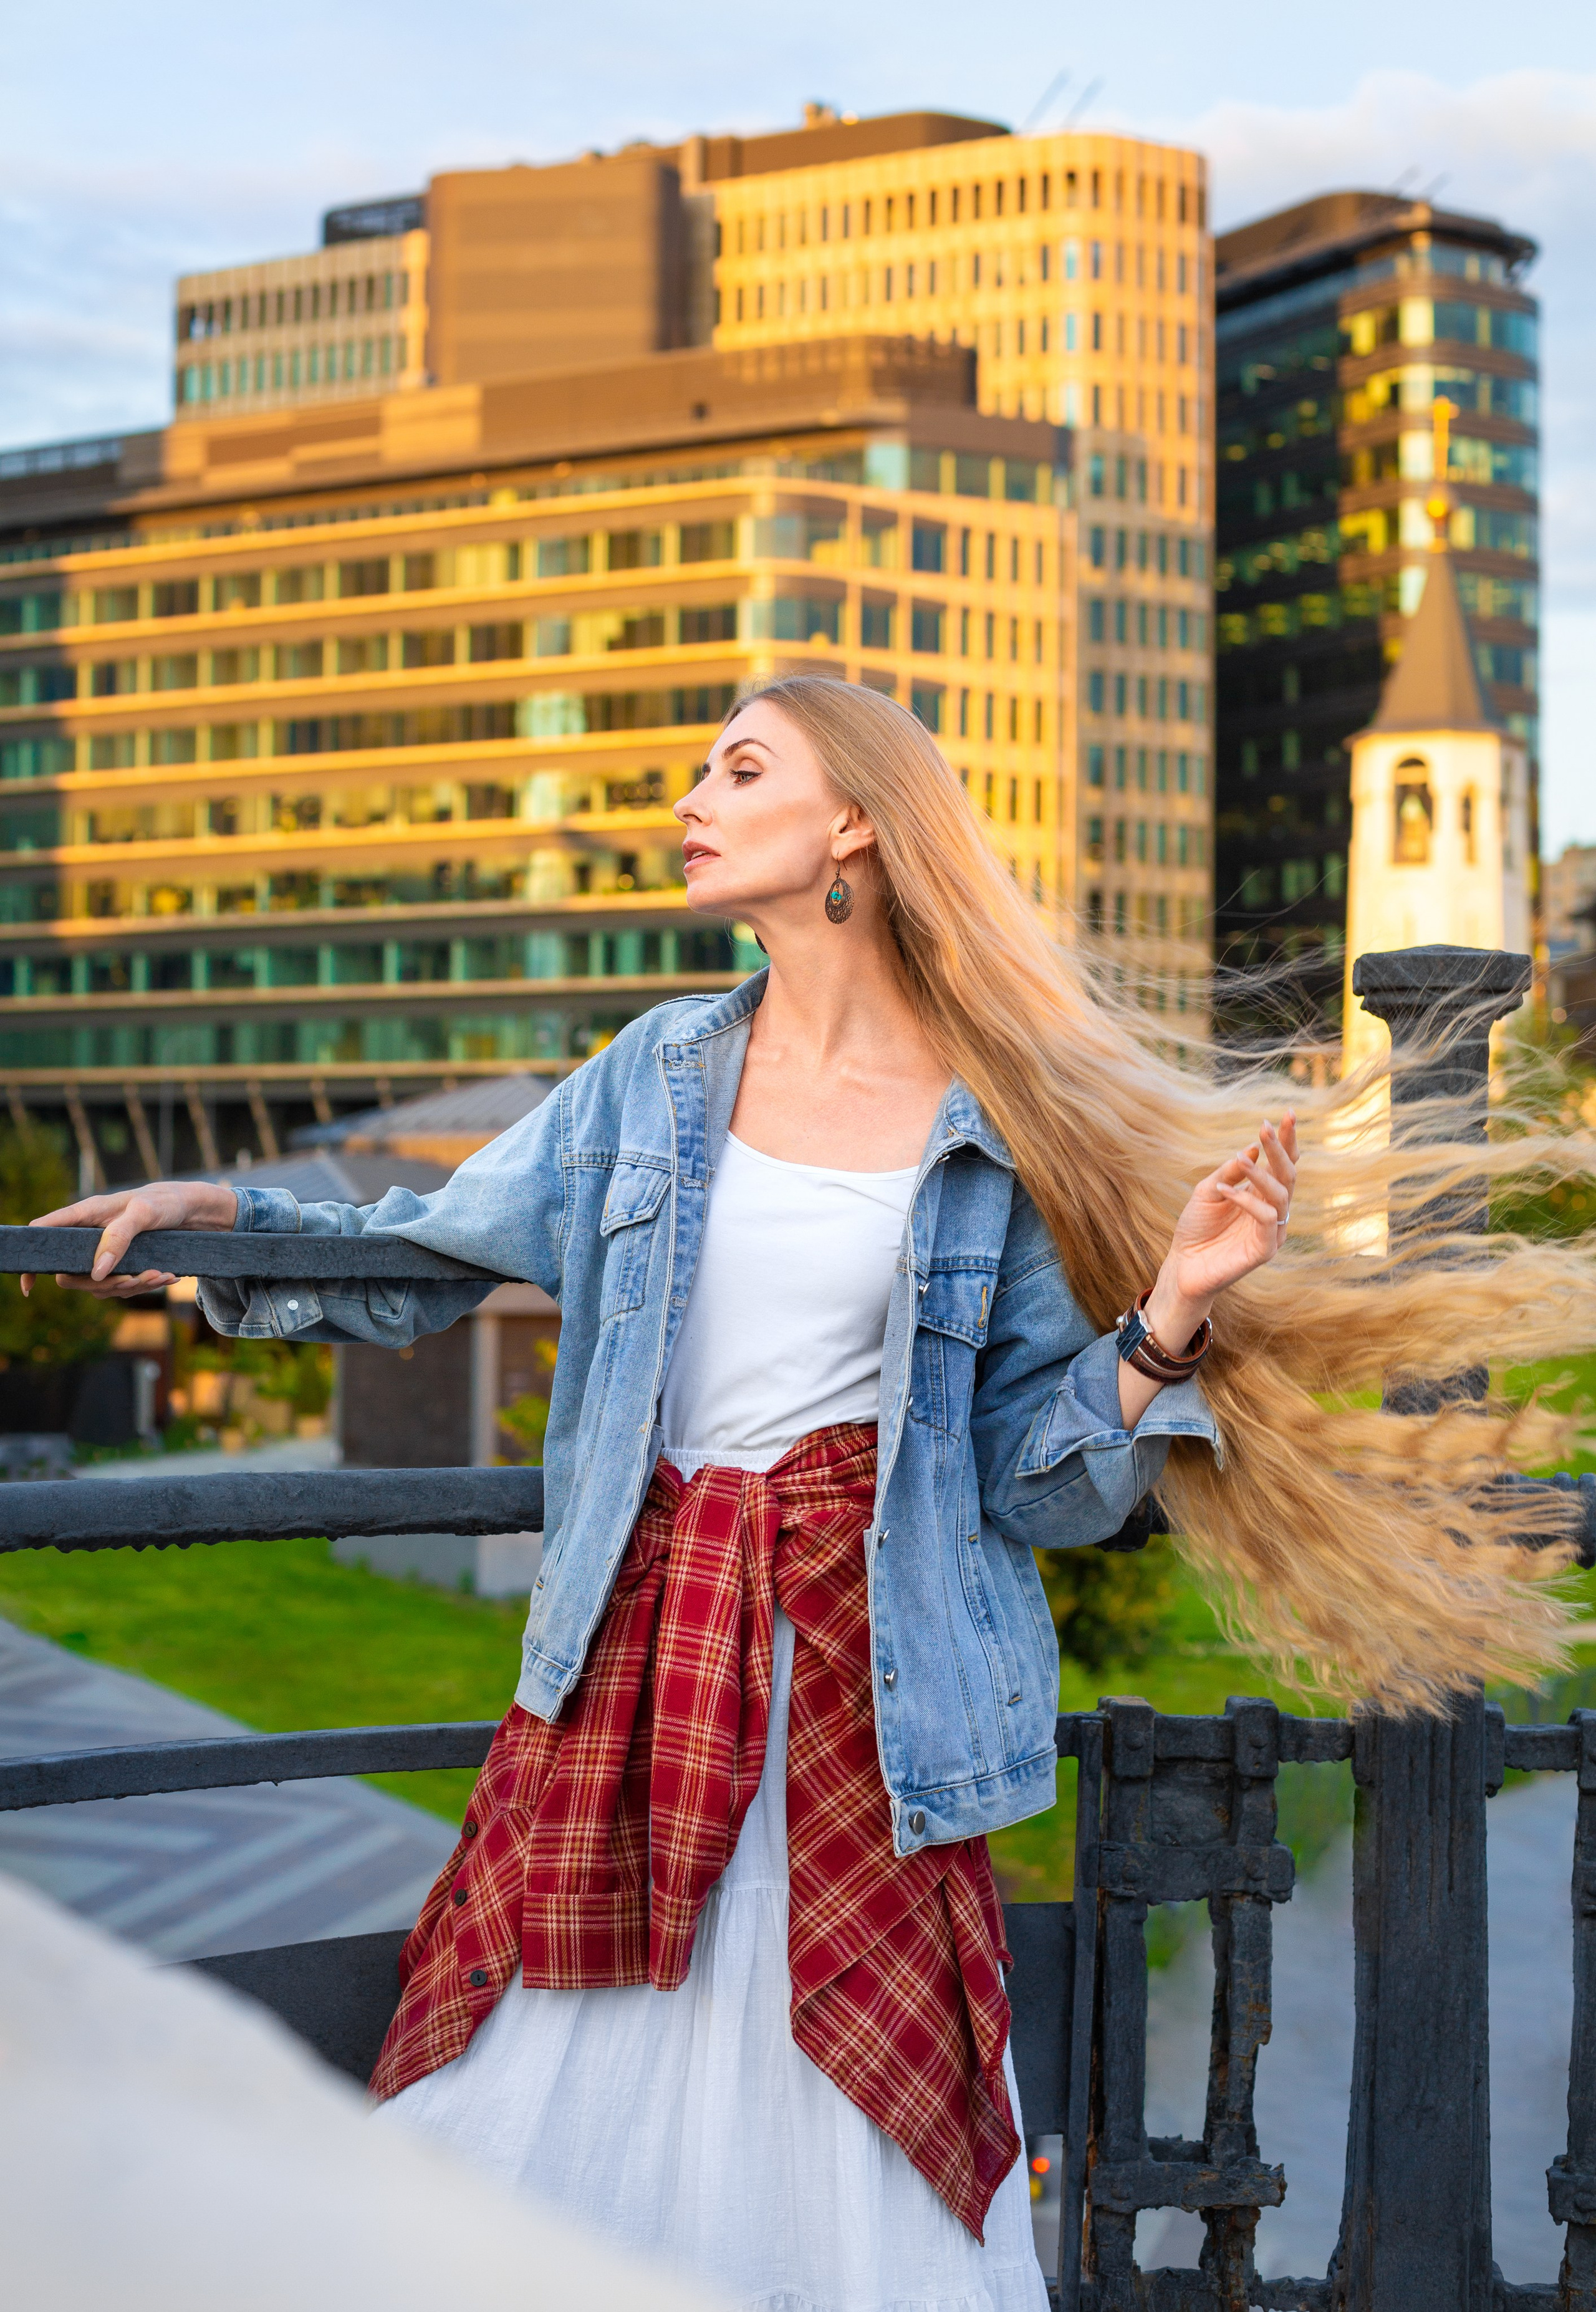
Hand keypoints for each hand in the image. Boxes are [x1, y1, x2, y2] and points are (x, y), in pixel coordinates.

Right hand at [22, 1179, 238, 1299]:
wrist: (196, 1210)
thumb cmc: (167, 1201)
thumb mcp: (144, 1213)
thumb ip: (118, 1237)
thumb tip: (96, 1272)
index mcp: (86, 1215)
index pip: (45, 1234)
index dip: (33, 1260)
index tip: (28, 1286)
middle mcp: (91, 1235)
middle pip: (70, 1274)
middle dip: (102, 1284)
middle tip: (135, 1279)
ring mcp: (105, 1252)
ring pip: (100, 1286)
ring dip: (131, 1286)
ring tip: (162, 1275)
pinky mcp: (124, 1263)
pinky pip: (122, 1287)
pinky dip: (144, 1286)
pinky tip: (168, 1276)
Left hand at [1148, 1111, 1297, 1348]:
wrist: (1183, 1265)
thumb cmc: (1196, 1228)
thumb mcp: (1209, 1190)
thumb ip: (1231, 1172)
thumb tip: (1252, 1148)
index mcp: (1262, 1194)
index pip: (1282, 1163)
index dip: (1287, 1140)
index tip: (1288, 1113)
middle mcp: (1272, 1209)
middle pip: (1288, 1174)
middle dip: (1280, 1148)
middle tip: (1266, 1126)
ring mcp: (1272, 1230)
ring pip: (1280, 1194)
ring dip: (1261, 1173)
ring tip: (1240, 1159)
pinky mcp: (1265, 1249)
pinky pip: (1265, 1217)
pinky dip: (1246, 1200)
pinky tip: (1224, 1192)